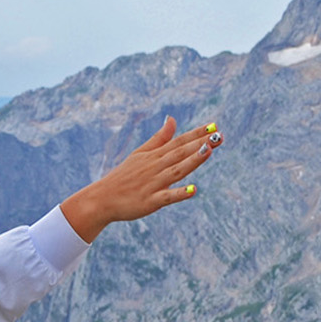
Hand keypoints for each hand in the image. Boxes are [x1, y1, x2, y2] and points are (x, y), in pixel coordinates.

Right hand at [59, 117, 220, 242]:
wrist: (101, 199)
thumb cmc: (122, 177)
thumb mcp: (139, 154)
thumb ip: (159, 138)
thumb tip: (172, 119)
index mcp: (153, 156)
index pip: (177, 141)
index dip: (196, 134)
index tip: (214, 126)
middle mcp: (154, 168)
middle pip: (179, 153)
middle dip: (199, 144)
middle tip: (219, 135)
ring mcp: (152, 185)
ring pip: (176, 171)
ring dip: (192, 161)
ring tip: (208, 151)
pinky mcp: (149, 202)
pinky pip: (166, 197)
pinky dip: (179, 194)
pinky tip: (193, 190)